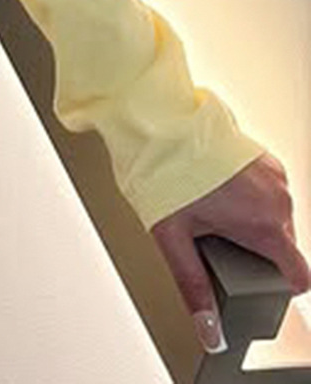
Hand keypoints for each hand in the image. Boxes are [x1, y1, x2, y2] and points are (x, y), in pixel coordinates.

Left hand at [149, 150, 309, 353]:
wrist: (156, 119)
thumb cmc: (162, 172)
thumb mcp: (173, 237)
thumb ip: (194, 288)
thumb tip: (209, 332)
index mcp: (265, 226)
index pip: (299, 275)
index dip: (281, 286)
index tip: (261, 283)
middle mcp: (278, 200)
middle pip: (283, 244)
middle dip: (256, 248)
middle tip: (216, 238)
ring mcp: (274, 175)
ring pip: (275, 215)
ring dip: (251, 219)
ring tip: (211, 208)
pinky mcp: (264, 157)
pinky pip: (267, 189)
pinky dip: (249, 194)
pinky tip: (216, 186)